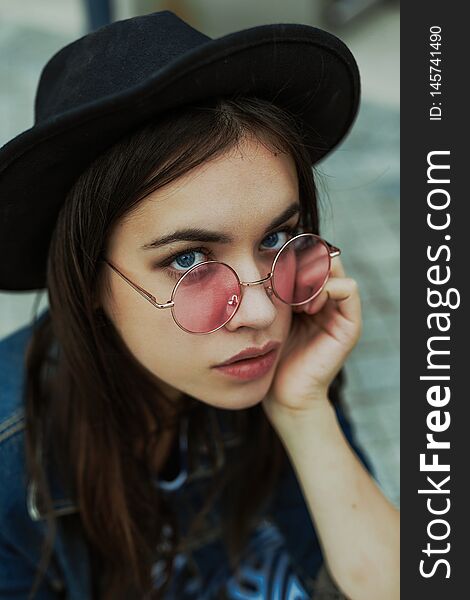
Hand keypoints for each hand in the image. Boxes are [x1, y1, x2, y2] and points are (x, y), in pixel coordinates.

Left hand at [262, 256, 361, 419]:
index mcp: (305, 295)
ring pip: (335, 268)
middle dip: (301, 261)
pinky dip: (327, 289)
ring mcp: (339, 311)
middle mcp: (325, 300)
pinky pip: (349, 289)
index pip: (305, 256)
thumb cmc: (270, 355)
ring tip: (293, 295)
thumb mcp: (268, 315)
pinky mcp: (349, 325)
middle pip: (320, 257)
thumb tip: (262, 257)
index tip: (271, 266)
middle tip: (282, 276)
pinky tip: (307, 307)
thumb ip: (273, 289)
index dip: (291, 254)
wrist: (282, 394)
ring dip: (313, 275)